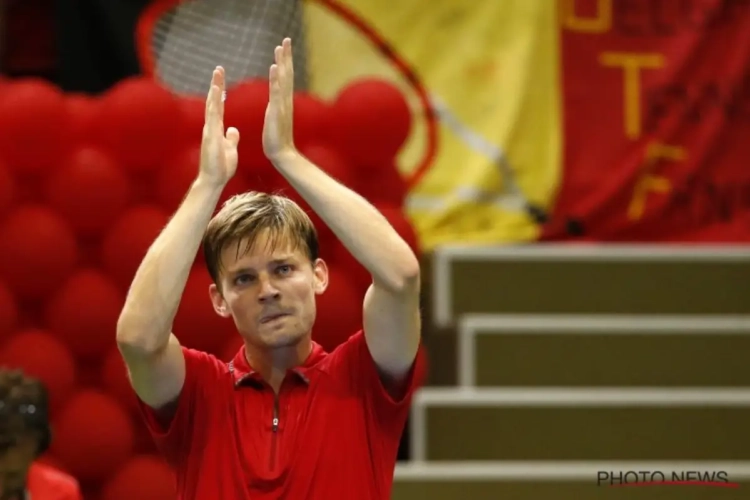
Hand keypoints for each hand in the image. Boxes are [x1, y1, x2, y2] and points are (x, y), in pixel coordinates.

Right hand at [199, 67, 239, 186]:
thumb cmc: (221, 166)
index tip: (222, 78)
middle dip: (216, 85)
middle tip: (218, 69)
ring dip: (214, 91)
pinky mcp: (210, 137)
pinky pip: (213, 118)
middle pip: (213, 102)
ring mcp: (209, 131)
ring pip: (212, 107)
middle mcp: (211, 126)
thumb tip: (233, 129)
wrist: (214, 180)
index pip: (219, 106)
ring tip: (217, 76)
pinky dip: (214, 105)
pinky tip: (216, 95)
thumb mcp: (230, 149)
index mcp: (217, 128)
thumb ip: (231, 138)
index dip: (220, 92)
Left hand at [263, 38, 296, 161]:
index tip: (283, 46)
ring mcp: (282, 106)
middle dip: (286, 57)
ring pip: (283, 80)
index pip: (285, 78)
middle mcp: (285, 100)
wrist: (281, 154)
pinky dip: (277, 79)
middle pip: (287, 74)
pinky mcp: (277, 112)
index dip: (285, 62)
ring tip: (280, 47)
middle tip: (286, 39)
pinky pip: (277, 92)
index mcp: (282, 102)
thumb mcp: (274, 119)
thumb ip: (275, 109)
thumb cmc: (276, 140)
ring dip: (282, 63)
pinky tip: (275, 67)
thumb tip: (274, 104)